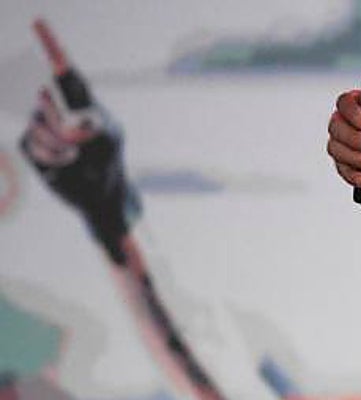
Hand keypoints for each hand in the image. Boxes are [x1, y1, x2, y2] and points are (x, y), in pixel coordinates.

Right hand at [18, 18, 139, 262]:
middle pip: (45, 100)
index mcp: (80, 102)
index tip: (39, 23)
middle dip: (60, 120)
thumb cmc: (109, 164)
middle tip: (79, 140)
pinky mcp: (32, 147)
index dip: (51, 46)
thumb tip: (74, 120)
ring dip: (57, 144)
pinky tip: (63, 164)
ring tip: (74, 155)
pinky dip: (49, 156)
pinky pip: (31, 144)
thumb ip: (95, 124)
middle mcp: (57, 110)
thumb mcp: (109, 141)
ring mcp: (41, 128)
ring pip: (35, 125)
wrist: (100, 195)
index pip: (65, 72)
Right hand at [326, 44, 360, 188]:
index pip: (343, 104)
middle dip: (353, 139)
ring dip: (354, 158)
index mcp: (355, 103)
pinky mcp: (348, 162)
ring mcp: (344, 143)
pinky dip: (351, 175)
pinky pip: (341, 169)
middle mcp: (344, 122)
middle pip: (336, 129)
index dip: (351, 112)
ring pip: (336, 150)